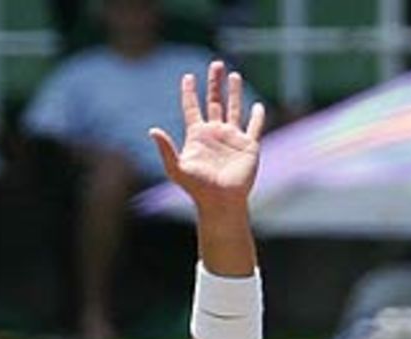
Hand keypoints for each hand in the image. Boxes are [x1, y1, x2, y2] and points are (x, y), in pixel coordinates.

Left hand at [150, 61, 263, 208]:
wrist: (220, 203)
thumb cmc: (197, 188)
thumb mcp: (177, 168)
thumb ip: (166, 149)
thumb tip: (152, 130)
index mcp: (197, 137)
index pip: (191, 108)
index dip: (189, 92)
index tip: (188, 76)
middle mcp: (214, 134)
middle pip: (213, 102)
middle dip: (214, 84)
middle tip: (215, 64)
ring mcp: (232, 138)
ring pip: (233, 108)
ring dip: (234, 92)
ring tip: (233, 74)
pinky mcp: (248, 145)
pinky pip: (254, 127)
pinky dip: (257, 116)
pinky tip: (258, 105)